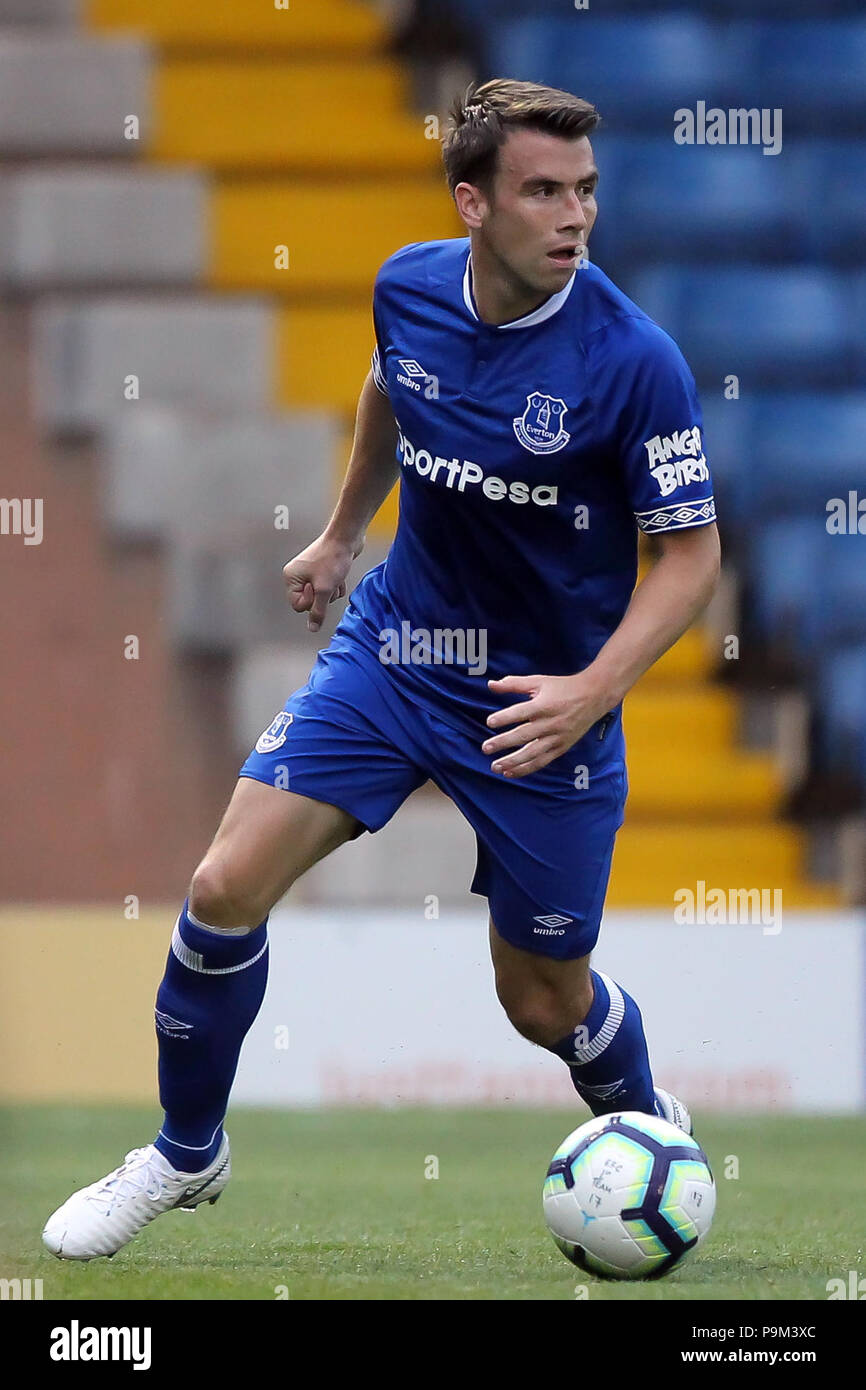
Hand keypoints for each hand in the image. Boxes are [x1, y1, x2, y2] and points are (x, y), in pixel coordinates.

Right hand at [283, 533, 362, 631]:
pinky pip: (329, 588)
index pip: (297, 606)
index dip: (311, 602)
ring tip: (335, 576)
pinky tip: (339, 574)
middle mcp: (298, 574)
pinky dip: (336, 584)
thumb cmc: (332, 558)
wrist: (346, 538)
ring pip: (322, 596)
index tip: (318, 589)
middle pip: (310, 601)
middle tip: (328, 582)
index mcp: (291, 577)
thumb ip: (318, 611)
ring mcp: (311, 572)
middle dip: (323, 596)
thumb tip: (312, 627)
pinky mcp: (323, 570)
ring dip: (332, 590)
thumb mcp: (324, 589)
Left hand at [482, 672, 610, 778]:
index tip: (489, 722)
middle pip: (524, 735)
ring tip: (495, 767)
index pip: (521, 713)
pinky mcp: (561, 747)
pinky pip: (542, 761)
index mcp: (543, 705)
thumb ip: (514, 684)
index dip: (505, 718)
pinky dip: (526, 768)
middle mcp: (550, 723)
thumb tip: (490, 685)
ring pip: (532, 753)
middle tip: (485, 748)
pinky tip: (511, 772)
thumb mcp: (539, 681)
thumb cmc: (563, 687)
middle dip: (503, 743)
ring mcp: (556, 737)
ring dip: (513, 761)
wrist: (593, 697)